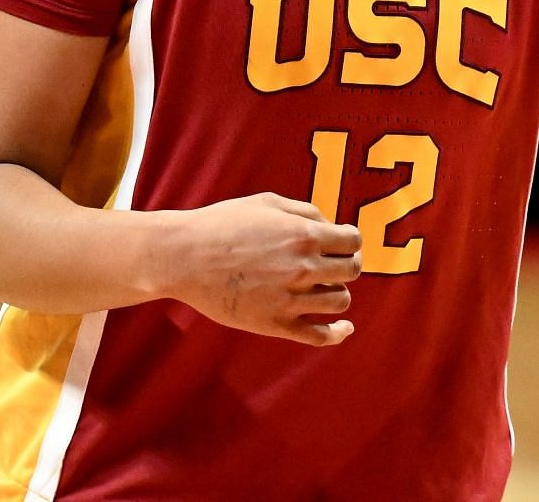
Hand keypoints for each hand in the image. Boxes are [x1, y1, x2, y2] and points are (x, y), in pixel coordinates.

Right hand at [166, 193, 361, 346]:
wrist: (184, 256)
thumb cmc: (223, 224)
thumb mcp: (266, 203)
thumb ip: (304, 211)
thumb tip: (329, 225)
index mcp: (304, 235)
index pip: (353, 241)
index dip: (350, 241)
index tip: (341, 243)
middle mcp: (303, 268)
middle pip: (351, 271)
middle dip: (346, 264)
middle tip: (334, 263)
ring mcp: (290, 299)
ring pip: (340, 301)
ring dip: (336, 292)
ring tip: (322, 287)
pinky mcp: (275, 324)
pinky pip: (319, 336)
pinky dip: (338, 333)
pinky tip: (344, 329)